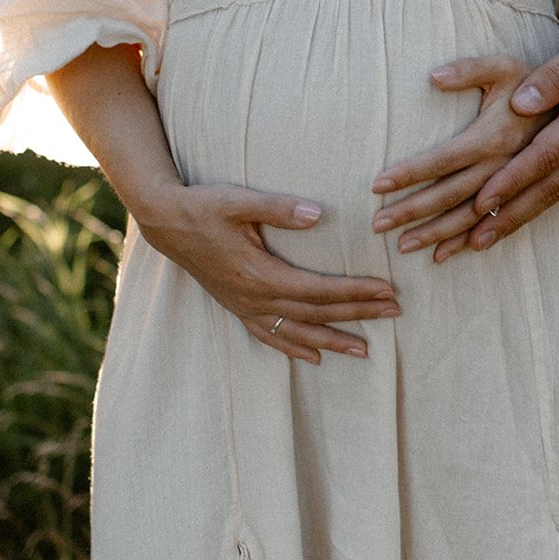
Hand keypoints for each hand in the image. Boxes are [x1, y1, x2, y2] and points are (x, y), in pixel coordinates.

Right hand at [135, 181, 400, 363]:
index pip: (319, 290)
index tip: (387, 289)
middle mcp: (254, 298)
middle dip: (357, 314)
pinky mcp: (236, 306)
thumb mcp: (239, 201)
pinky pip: (269, 336)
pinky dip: (294, 349)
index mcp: (260, 274)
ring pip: (296, 333)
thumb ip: (279, 208)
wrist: (164, 221)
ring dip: (332, 341)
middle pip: (315, 314)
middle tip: (394, 312)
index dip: (355, 292)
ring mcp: (244, 306)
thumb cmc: (203, 206)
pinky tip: (314, 358)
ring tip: (365, 351)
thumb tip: (318, 213)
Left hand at [369, 56, 547, 262]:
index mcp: (501, 132)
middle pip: (455, 194)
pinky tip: (454, 251)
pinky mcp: (545, 190)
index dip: (411, 172)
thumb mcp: (509, 64)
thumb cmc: (548, 76)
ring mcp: (528, 181)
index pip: (446, 159)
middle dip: (414, 211)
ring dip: (440, 234)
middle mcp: (512, 162)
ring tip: (404, 247)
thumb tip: (434, 76)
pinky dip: (480, 238)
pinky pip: (509, 221)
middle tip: (376, 225)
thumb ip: (473, 69)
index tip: (377, 185)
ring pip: (478, 216)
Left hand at [464, 0, 558, 249]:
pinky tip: (523, 214)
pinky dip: (544, 202)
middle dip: (511, 215)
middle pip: (552, 185)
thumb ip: (556, 73)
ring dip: (524, 216)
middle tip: (474, 241)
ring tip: (487, 239)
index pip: (547, 154)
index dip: (512, 180)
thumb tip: (520, 102)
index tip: (480, 201)